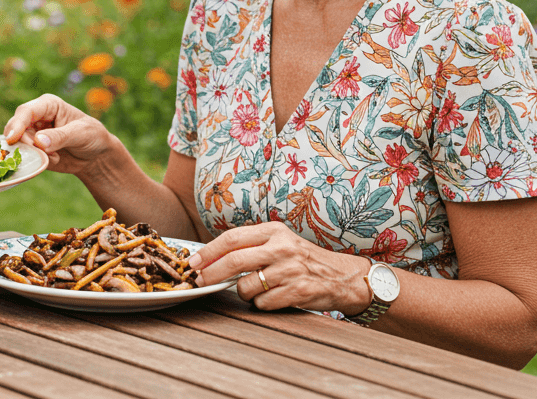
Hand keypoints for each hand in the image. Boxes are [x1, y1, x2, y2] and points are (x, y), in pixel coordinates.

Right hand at [1, 93, 123, 174]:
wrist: (96, 156)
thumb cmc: (92, 136)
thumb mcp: (81, 133)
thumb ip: (60, 136)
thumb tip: (38, 141)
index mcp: (48, 105)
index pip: (26, 111)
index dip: (17, 124)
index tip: (13, 139)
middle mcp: (36, 118)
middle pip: (15, 128)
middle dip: (25, 143)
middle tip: (43, 153)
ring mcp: (32, 135)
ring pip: (17, 145)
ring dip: (33, 154)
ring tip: (55, 156)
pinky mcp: (33, 150)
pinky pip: (25, 157)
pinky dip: (35, 162)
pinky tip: (55, 160)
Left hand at [187, 221, 371, 314]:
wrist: (343, 276)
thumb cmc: (303, 260)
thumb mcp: (279, 242)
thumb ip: (250, 246)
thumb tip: (210, 258)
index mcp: (273, 231)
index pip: (232, 239)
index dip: (208, 252)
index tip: (193, 262)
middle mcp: (282, 247)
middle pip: (234, 261)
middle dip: (211, 274)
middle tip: (200, 282)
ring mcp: (291, 270)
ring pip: (246, 286)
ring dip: (242, 293)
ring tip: (255, 289)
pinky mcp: (298, 291)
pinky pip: (263, 303)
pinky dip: (261, 304)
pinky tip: (273, 297)